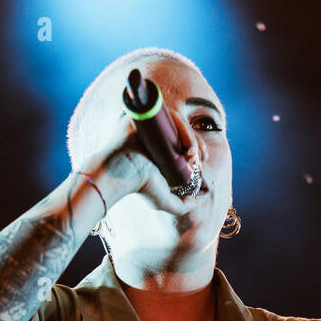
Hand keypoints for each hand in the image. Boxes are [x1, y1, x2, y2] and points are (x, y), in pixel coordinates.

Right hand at [81, 113, 204, 219]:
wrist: (118, 177)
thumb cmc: (138, 188)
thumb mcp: (164, 200)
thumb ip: (182, 204)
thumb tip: (199, 201)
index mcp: (161, 148)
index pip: (183, 140)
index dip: (196, 147)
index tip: (202, 160)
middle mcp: (156, 134)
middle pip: (182, 129)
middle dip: (197, 142)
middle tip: (201, 157)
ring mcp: (149, 124)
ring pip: (177, 121)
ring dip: (191, 135)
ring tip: (194, 152)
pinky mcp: (143, 116)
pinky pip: (167, 115)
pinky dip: (181, 126)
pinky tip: (186, 143)